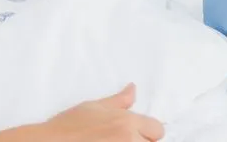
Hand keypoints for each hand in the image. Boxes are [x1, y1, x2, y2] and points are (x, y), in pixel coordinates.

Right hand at [42, 83, 163, 140]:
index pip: (156, 129)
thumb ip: (118, 101)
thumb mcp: (94, 107)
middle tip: (117, 139)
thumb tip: (133, 88)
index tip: (133, 133)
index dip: (146, 131)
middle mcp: (129, 140)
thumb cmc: (70, 127)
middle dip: (140, 141)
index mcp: (126, 123)